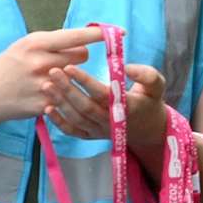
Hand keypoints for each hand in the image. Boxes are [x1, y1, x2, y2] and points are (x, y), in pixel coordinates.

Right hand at [0, 27, 103, 123]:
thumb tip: (83, 38)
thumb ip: (53, 41)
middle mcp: (41, 63)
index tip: (120, 32)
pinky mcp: (46, 103)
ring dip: (72, 76)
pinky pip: (68, 95)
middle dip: (77, 58)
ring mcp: (44, 84)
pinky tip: (44, 93)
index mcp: (36, 43)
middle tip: (60, 62)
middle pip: (83, 56)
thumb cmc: (7, 66)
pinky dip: (62, 94)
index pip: (76, 36)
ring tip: (53, 76)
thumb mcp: (24, 45)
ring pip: (78, 76)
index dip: (100, 34)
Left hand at [44, 62, 167, 149]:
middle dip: (67, 89)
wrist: (148, 128)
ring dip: (60, 102)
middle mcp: (111, 121)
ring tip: (46, 85)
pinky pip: (72, 131)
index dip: (85, 81)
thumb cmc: (149, 100)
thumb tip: (126, 67)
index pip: (102, 94)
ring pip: (76, 118)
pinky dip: (59, 122)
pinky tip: (47, 108)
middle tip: (52, 71)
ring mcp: (100, 131)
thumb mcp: (157, 85)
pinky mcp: (91, 136)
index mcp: (127, 107)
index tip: (70, 66)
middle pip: (85, 107)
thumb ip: (146, 74)